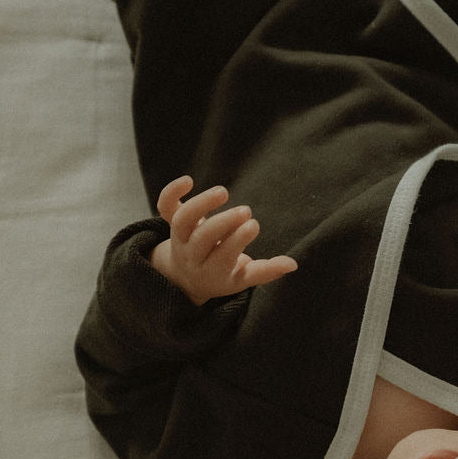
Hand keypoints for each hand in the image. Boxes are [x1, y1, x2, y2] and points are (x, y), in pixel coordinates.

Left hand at [150, 176, 296, 305]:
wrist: (186, 276)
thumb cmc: (222, 274)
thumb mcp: (242, 279)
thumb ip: (266, 272)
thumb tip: (293, 264)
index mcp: (212, 272)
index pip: (222, 256)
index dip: (236, 240)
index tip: (253, 225)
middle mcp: (192, 255)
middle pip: (202, 239)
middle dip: (223, 223)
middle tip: (245, 211)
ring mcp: (180, 238)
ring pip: (182, 221)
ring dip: (201, 204)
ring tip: (223, 192)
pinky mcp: (172, 221)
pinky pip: (165, 206)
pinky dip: (171, 191)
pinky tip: (189, 180)